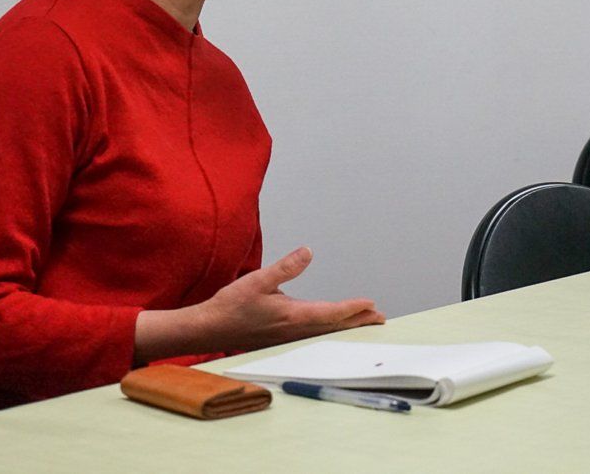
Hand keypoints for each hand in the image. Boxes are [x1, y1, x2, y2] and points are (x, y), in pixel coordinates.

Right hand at [133, 247, 383, 363]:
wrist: (209, 329)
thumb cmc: (230, 306)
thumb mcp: (257, 280)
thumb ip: (285, 267)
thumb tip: (308, 252)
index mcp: (292, 316)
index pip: (330, 313)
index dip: (352, 308)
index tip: (371, 304)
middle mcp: (295, 329)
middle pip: (334, 326)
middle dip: (358, 321)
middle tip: (381, 319)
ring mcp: (290, 336)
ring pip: (326, 332)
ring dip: (347, 326)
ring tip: (366, 323)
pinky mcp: (283, 337)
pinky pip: (315, 334)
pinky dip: (331, 330)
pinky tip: (334, 328)